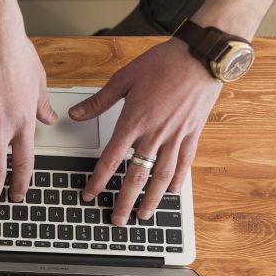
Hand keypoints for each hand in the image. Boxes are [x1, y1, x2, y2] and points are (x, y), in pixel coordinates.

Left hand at [69, 39, 220, 225]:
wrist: (201, 56)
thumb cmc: (162, 63)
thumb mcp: (124, 78)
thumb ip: (99, 101)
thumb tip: (75, 114)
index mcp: (133, 122)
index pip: (110, 159)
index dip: (98, 180)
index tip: (90, 194)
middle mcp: (154, 134)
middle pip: (136, 176)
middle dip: (124, 201)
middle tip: (117, 219)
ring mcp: (176, 136)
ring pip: (161, 176)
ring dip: (151, 199)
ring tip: (143, 215)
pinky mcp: (193, 134)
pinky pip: (184, 164)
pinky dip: (177, 181)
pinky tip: (171, 193)